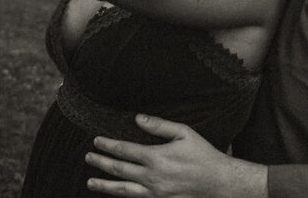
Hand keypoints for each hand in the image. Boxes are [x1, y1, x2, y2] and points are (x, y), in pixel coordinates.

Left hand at [84, 115, 265, 197]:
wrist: (218, 182)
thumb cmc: (203, 155)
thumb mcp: (184, 133)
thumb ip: (159, 125)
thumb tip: (139, 118)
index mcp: (156, 157)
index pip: (124, 150)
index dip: (108, 145)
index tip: (96, 141)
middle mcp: (152, 177)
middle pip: (119, 170)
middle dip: (100, 163)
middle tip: (88, 157)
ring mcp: (155, 193)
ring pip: (123, 190)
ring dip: (105, 185)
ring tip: (90, 182)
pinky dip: (123, 196)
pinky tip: (116, 193)